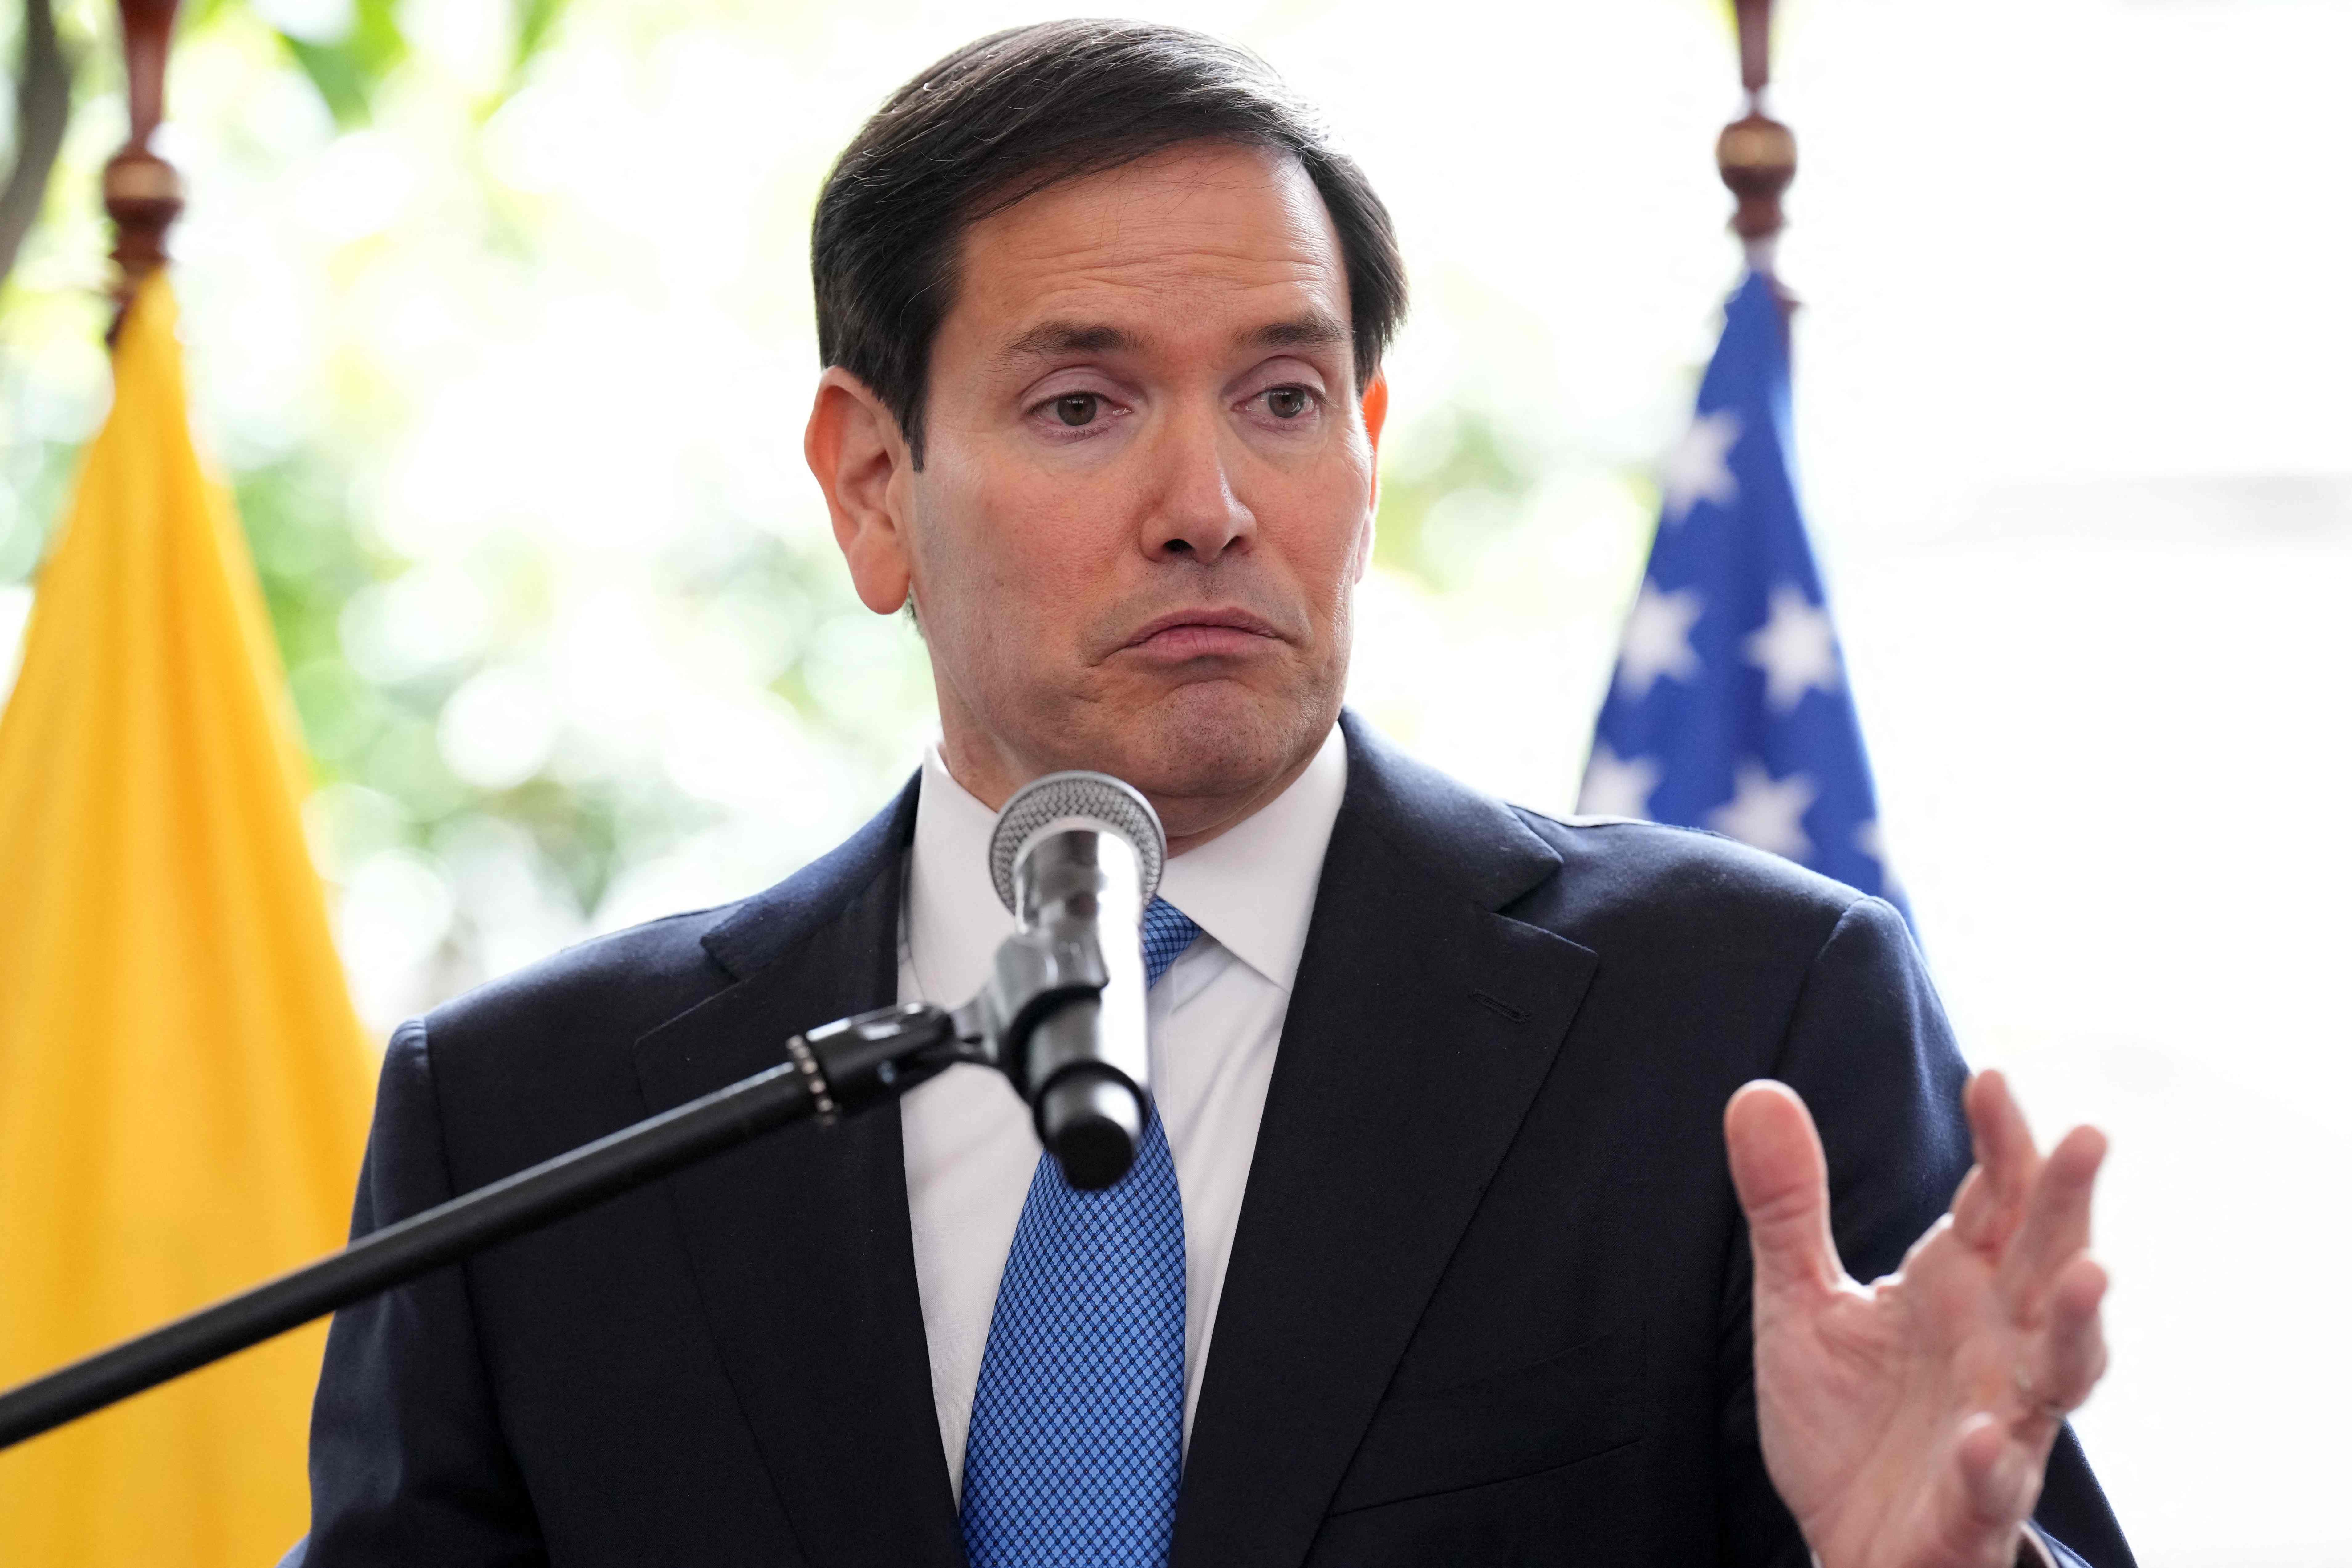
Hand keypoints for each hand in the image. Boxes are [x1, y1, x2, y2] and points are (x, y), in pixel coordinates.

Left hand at [1724, 1071, 2109, 1567]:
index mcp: (1960, 1286)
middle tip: (2088, 1134)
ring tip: (2092, 1274)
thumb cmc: (1846, 1417)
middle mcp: (1999, 1343)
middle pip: (2051, 1259)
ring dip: (2079, 1325)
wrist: (1847, 1537)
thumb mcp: (1798, 1299)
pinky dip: (1994, 1458)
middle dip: (2070, 1202)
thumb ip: (1787, 1204)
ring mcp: (2001, 1422)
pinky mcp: (1975, 1501)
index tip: (1987, 1078)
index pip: (1996, 1197)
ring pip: (2062, 1369)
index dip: (2000, 1139)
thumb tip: (1757, 1090)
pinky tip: (1983, 1436)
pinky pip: (1995, 1479)